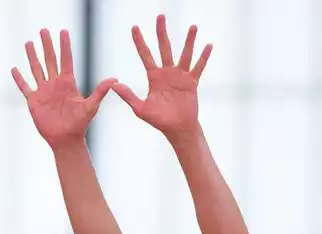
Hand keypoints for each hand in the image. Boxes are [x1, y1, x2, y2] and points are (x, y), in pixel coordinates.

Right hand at [12, 29, 114, 148]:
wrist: (66, 139)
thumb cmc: (80, 124)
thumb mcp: (91, 106)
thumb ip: (100, 91)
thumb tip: (115, 79)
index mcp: (68, 83)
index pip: (66, 59)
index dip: (64, 46)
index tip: (63, 31)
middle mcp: (55, 84)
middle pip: (49, 60)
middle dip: (47, 45)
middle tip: (43, 30)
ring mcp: (44, 92)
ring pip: (36, 69)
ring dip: (32, 56)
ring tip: (29, 43)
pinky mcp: (34, 101)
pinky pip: (25, 87)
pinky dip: (19, 78)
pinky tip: (15, 69)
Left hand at [113, 15, 212, 138]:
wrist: (176, 128)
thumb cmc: (158, 120)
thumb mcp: (140, 108)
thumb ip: (128, 95)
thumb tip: (113, 85)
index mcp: (154, 77)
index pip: (145, 54)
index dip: (139, 41)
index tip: (134, 27)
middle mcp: (167, 73)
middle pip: (164, 48)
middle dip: (161, 32)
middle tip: (160, 16)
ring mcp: (180, 76)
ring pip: (184, 54)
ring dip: (189, 41)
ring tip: (192, 27)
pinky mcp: (191, 82)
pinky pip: (198, 68)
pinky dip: (203, 57)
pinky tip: (208, 45)